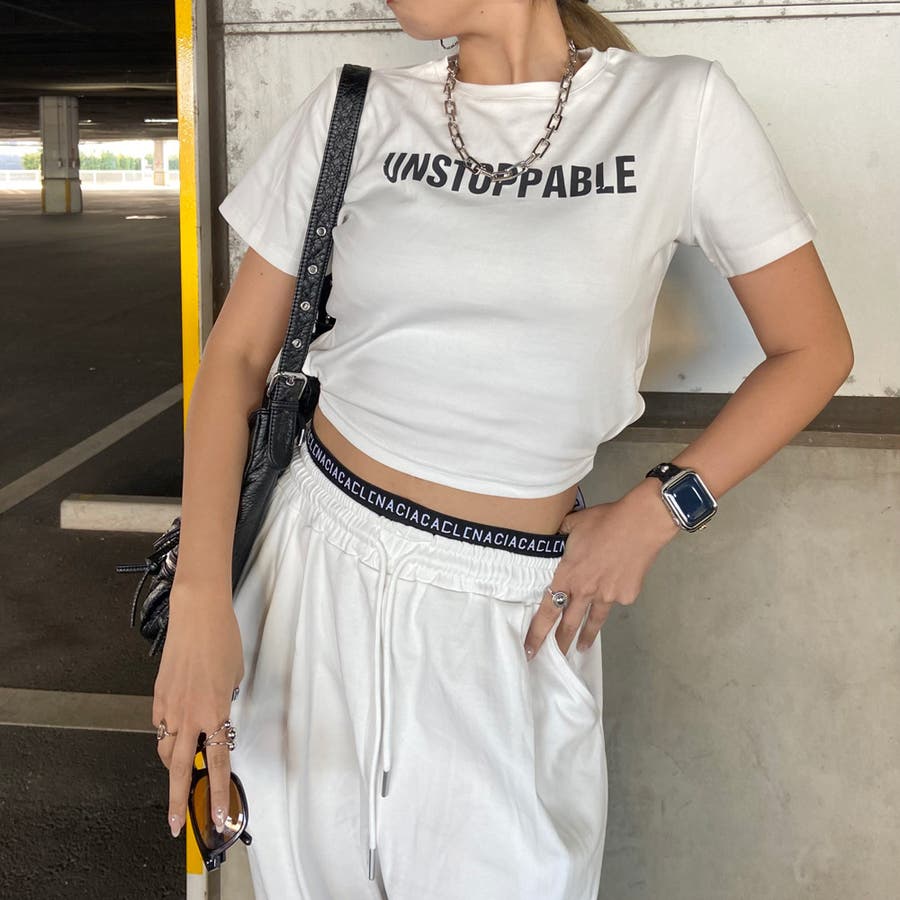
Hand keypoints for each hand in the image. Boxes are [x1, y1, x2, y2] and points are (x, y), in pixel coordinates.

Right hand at [152, 585, 243, 838]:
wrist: (197, 616)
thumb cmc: (224, 642)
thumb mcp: (235, 677)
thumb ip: (225, 704)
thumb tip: (215, 718)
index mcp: (215, 713)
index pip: (218, 763)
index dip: (219, 794)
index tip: (219, 818)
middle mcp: (189, 716)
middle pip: (180, 770)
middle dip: (178, 801)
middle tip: (177, 825)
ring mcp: (169, 707)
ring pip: (166, 750)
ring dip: (174, 765)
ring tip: (182, 772)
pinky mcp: (157, 695)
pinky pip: (160, 726)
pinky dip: (167, 734)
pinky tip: (175, 731)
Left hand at [523, 478, 680, 658]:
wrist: (641, 523)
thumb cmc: (604, 520)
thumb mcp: (573, 524)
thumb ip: (560, 536)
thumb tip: (553, 537)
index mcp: (567, 575)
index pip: (547, 610)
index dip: (537, 632)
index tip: (529, 650)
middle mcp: (585, 591)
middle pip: (569, 624)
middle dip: (559, 644)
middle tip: (553, 659)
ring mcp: (608, 596)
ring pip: (593, 621)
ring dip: (586, 637)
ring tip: (580, 649)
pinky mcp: (627, 595)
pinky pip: (616, 599)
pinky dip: (613, 596)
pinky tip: (616, 586)